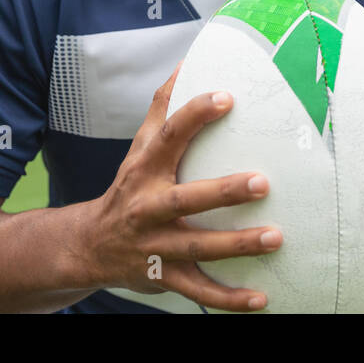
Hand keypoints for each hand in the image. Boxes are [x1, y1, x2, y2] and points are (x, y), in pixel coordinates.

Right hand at [74, 63, 283, 310]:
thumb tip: (186, 63)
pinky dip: (229, 299)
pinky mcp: (162, 278)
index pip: (169, 136)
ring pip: (198, 248)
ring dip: (237, 245)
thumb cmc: (129, 187)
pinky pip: (198, 291)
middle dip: (223, 193)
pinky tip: (261, 299)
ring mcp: (154, 246)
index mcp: (145, 170)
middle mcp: (147, 208)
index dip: (195, 114)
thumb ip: (163, 107)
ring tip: (276, 237)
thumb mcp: (139, 147)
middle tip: (263, 183)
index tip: (227, 97)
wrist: (88, 246)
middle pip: (185, 199)